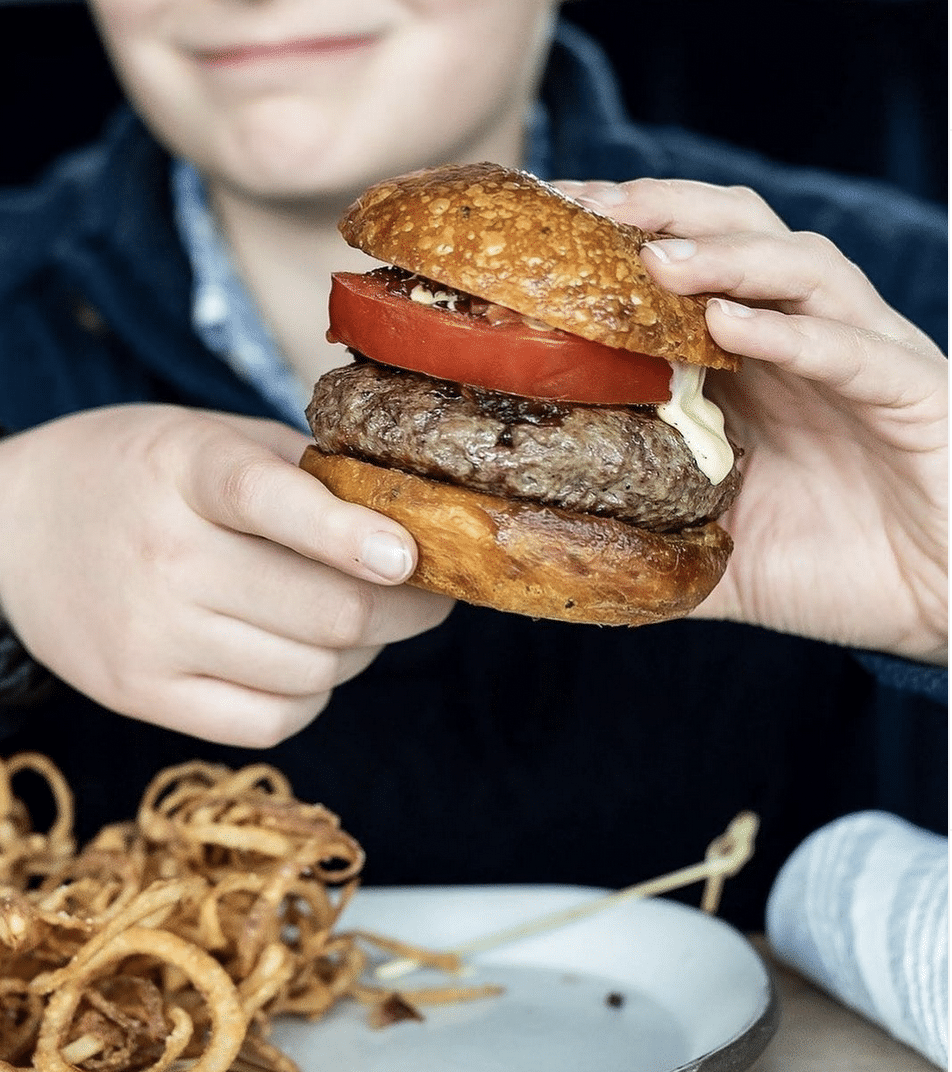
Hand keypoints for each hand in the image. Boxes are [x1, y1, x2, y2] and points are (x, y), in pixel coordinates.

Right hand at [0, 405, 452, 743]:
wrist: (14, 531)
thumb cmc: (136, 475)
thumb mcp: (210, 437)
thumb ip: (302, 471)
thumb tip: (406, 524)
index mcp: (186, 470)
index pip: (274, 502)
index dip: (352, 534)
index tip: (410, 557)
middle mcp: (165, 556)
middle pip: (328, 612)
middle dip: (408, 610)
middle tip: (428, 594)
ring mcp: (151, 636)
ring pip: (314, 672)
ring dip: (363, 652)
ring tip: (358, 620)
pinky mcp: (142, 695)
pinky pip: (271, 722)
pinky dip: (313, 696)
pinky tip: (307, 660)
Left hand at [558, 178, 946, 663]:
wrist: (936, 606)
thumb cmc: (834, 572)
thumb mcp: (719, 555)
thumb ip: (652, 543)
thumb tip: (565, 555)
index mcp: (754, 369)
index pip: (690, 270)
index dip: (627, 234)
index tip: (552, 218)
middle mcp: (804, 346)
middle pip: (741, 235)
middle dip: (666, 210)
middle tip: (589, 205)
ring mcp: (860, 361)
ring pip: (802, 269)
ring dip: (728, 255)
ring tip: (657, 258)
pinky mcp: (911, 393)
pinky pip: (853, 348)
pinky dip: (791, 332)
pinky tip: (731, 324)